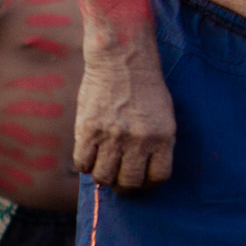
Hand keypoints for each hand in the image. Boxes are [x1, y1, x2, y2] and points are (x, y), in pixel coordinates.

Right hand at [73, 37, 176, 191]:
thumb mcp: (164, 114)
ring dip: (102, 175)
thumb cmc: (145, 86)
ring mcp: (113, 136)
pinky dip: (85, 163)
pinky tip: (90, 152)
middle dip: (124, 186)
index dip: (148, 183)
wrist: (122, 59)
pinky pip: (82, 163)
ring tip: (103, 163)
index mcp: (163, 136)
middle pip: (129, 183)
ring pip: (103, 177)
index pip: (158, 177)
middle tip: (119, 178)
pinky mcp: (89, 130)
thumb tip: (144, 170)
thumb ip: (156, 142)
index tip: (141, 179)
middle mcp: (140, 140)